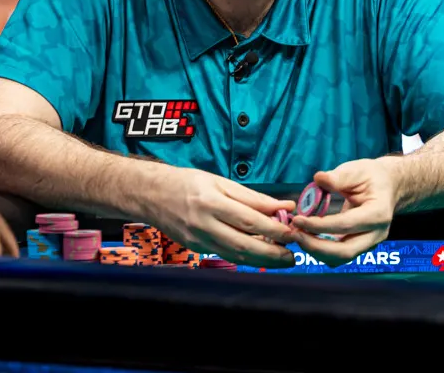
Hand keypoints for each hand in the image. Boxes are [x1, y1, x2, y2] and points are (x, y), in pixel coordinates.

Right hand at [142, 167, 297, 267]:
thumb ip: (253, 197)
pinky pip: (225, 254)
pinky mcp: (195, 248)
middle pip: (244, 245)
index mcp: (212, 202)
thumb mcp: (221, 182)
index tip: (293, 232)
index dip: (274, 229)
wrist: (151, 195)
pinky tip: (260, 256)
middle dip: (272, 253)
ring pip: (235, 255)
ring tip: (283, 259)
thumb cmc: (188, 183)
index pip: (249, 221)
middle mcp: (204, 224)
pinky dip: (245, 257)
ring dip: (262, 260)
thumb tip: (284, 206)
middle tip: (293, 255)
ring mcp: (198, 239)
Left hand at [290, 159, 396, 267]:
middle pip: (344, 252)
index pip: (345, 225)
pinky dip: (320, 250)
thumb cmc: (372, 177)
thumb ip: (339, 177)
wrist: (388, 186)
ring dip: (315, 251)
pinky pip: (338, 255)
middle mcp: (376, 234)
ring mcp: (369, 243)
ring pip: (340, 258)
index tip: (298, 220)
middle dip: (315, 247)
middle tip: (294, 234)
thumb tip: (319, 179)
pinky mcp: (360, 246)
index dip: (319, 225)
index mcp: (378, 213)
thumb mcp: (357, 170)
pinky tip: (307, 236)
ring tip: (297, 235)